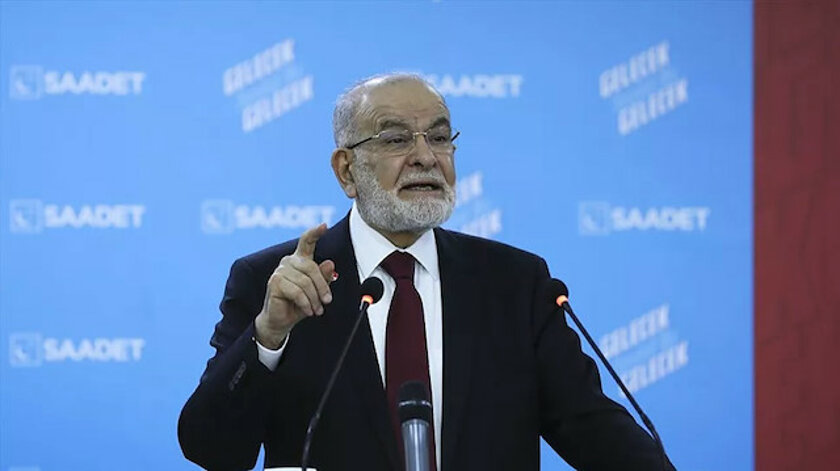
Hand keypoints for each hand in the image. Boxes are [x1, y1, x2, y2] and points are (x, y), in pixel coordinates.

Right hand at [254, 223, 335, 348]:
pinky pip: (298, 291)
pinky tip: (307, 310)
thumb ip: (323, 278)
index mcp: (300, 260)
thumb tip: (329, 263)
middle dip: (322, 287)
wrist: (281, 321)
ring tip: (316, 310)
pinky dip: (306, 303)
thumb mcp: (316, 292)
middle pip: (311, 267)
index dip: (315, 232)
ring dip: (314, 299)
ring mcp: (280, 271)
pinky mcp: (275, 283)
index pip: (306, 242)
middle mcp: (288, 262)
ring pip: (305, 282)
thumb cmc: (299, 304)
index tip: (324, 225)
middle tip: (327, 302)